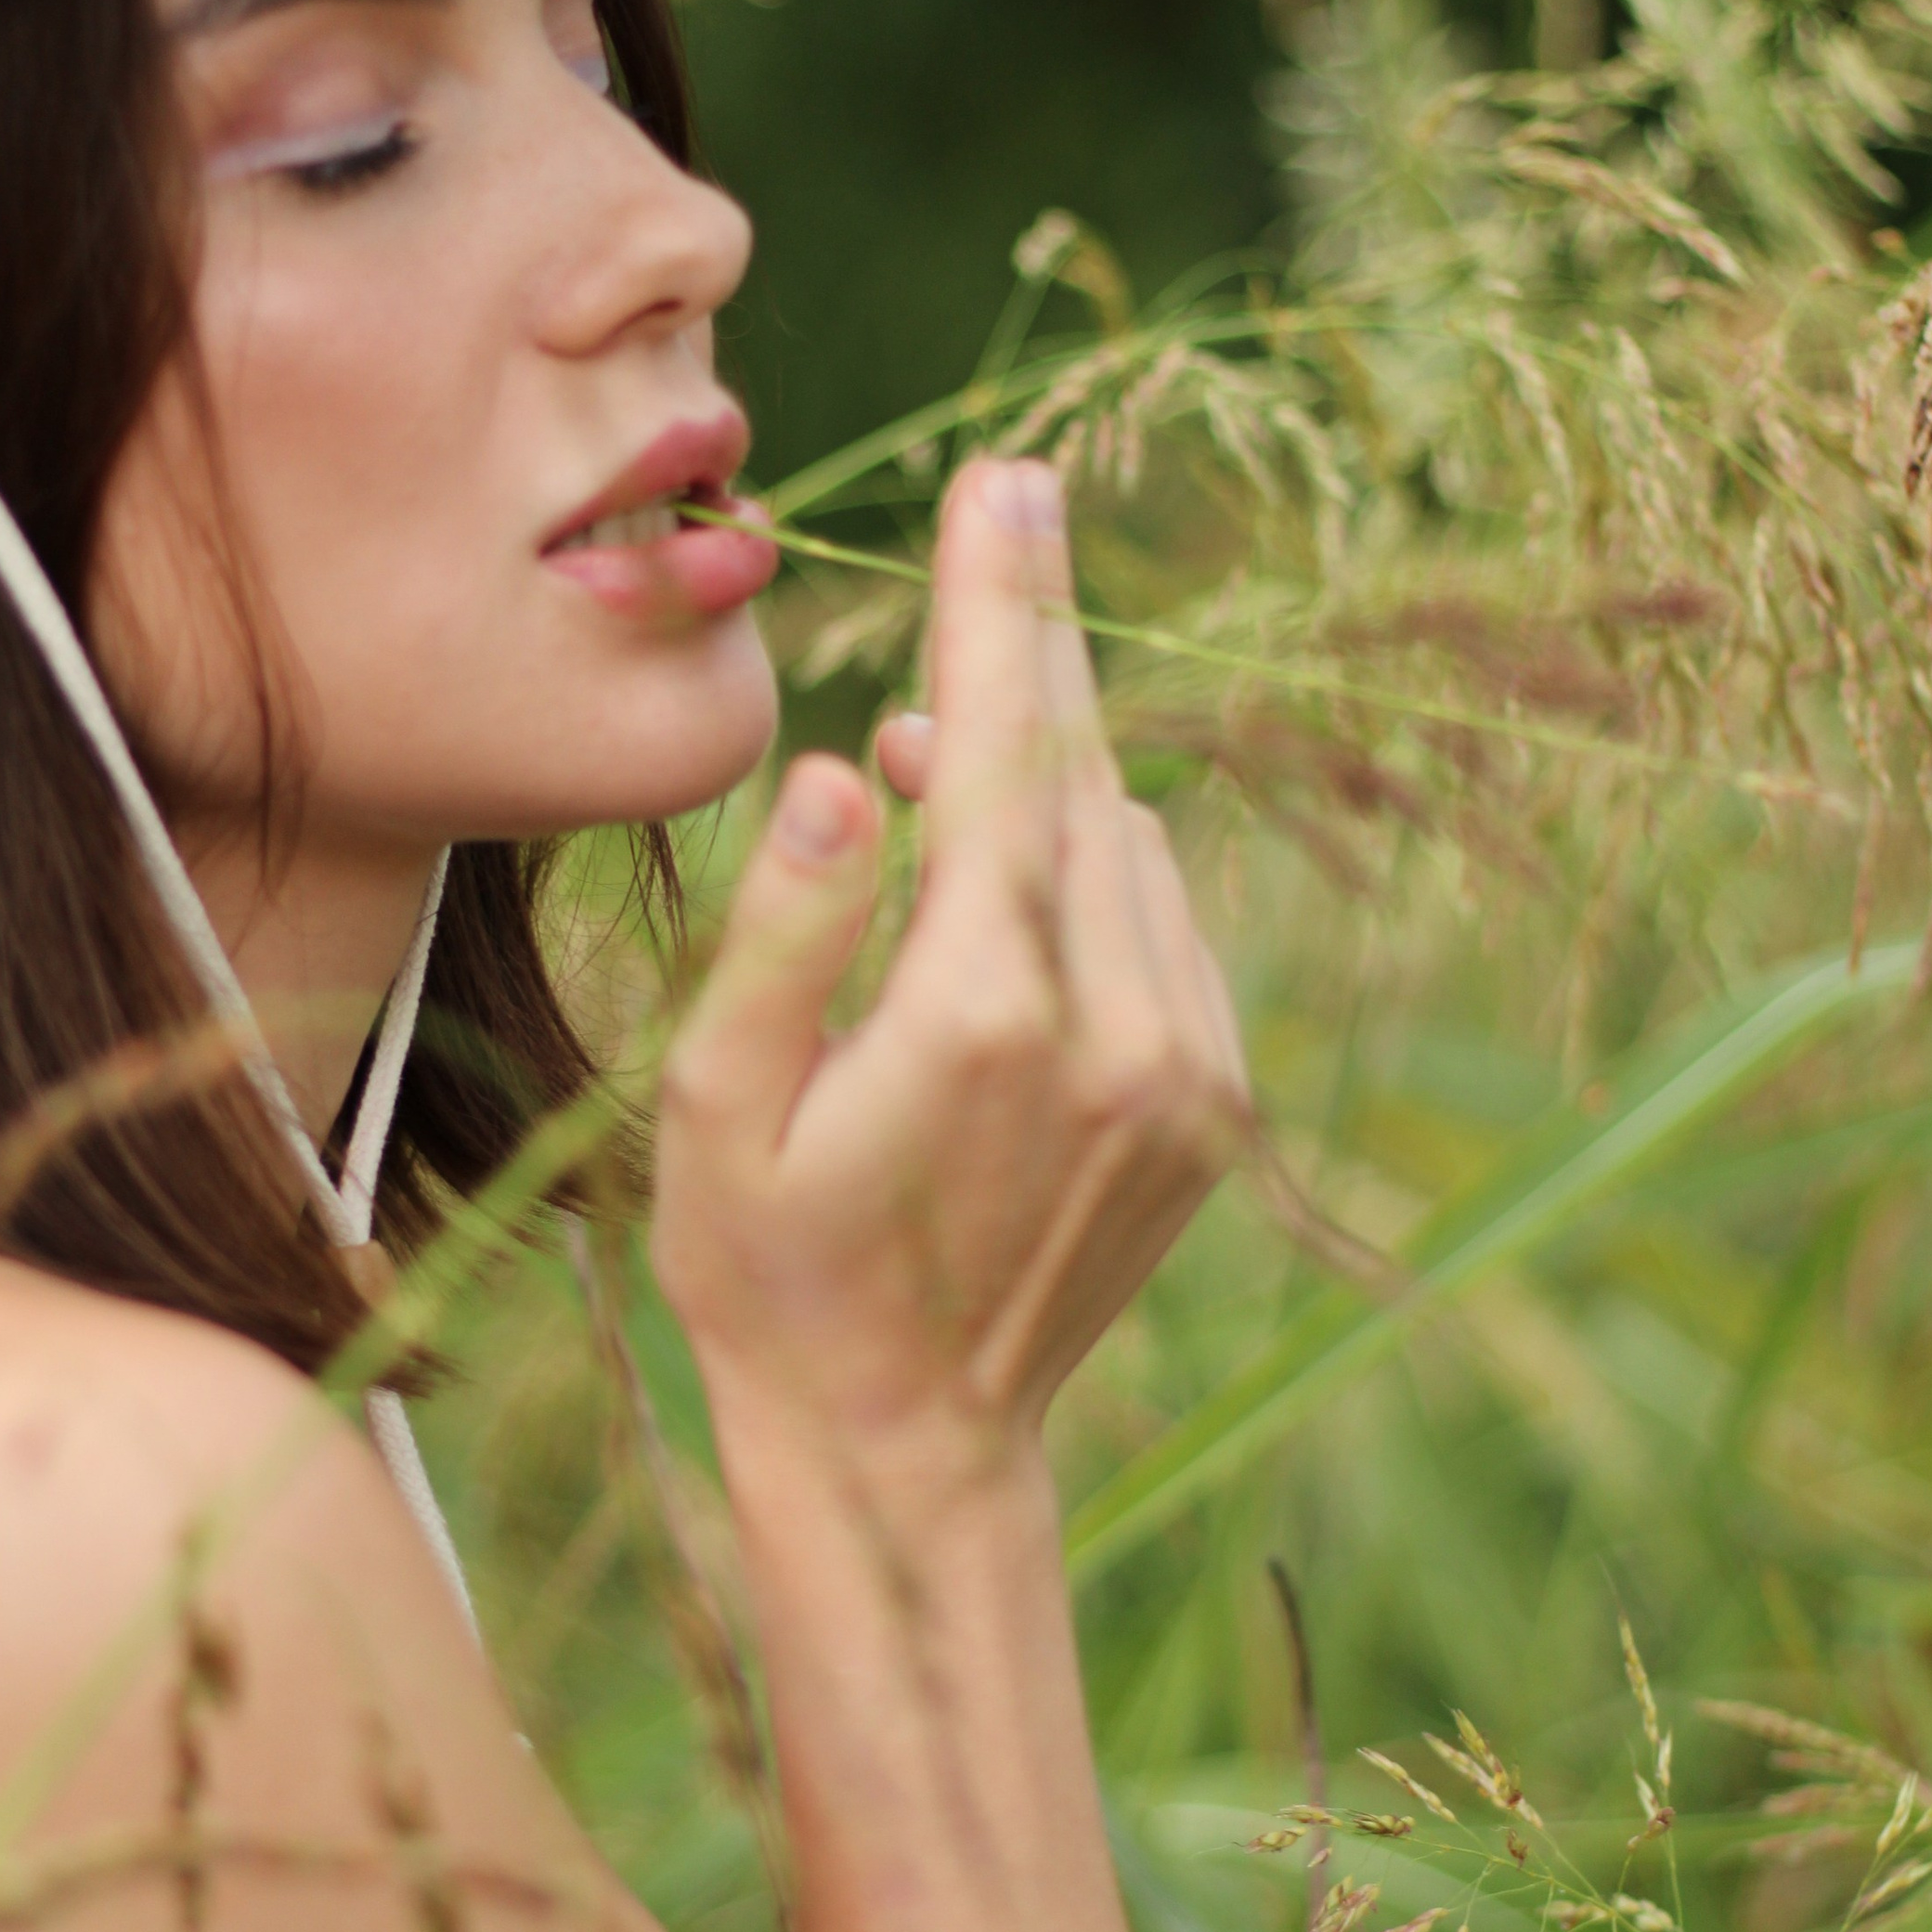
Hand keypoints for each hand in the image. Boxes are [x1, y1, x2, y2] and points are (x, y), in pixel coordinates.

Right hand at [652, 455, 1249, 1475]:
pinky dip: (1099, 878)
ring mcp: (1184, 1078)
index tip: (1006, 486)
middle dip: (1035, 653)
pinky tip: (1007, 908)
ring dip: (1048, 786)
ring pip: (1132, 849)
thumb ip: (784, 933)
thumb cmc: (769, 1272)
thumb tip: (854, 771)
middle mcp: (1116, 1036)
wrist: (903, 1445)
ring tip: (934, 781)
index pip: (1004, 759)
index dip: (1000, 611)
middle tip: (1016, 508)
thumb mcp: (717, 1112)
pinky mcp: (1214, 1110)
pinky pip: (1167, 927)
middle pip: (1081, 782)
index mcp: (981, 1019)